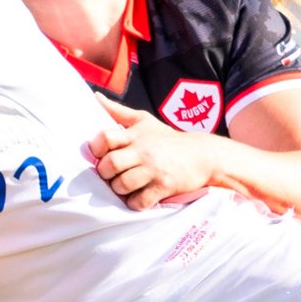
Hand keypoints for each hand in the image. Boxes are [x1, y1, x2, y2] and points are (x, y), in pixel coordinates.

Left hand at [88, 93, 212, 209]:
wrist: (204, 155)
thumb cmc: (168, 139)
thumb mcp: (145, 121)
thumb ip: (118, 111)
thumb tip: (96, 97)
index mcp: (136, 134)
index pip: (105, 138)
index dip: (97, 149)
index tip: (100, 155)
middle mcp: (144, 151)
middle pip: (110, 165)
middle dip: (105, 173)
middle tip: (111, 175)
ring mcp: (154, 169)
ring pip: (122, 185)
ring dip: (119, 190)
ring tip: (125, 186)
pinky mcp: (164, 186)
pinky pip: (139, 201)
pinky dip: (135, 203)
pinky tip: (138, 197)